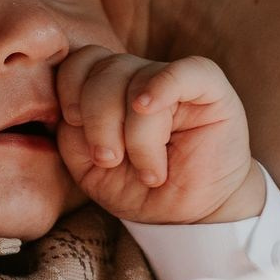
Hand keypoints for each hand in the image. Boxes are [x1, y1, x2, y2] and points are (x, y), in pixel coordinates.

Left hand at [55, 47, 264, 224]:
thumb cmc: (139, 191)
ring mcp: (174, 81)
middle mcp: (139, 77)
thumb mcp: (89, 169)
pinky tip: (147, 109)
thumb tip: (70, 108)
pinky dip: (161, 87)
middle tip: (112, 161)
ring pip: (138, 79)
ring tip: (149, 172)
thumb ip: (72, 134)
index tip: (75, 127)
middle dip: (99, 119)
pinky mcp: (210, 90)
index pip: (79, 63)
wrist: (190, 217)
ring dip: (136, 133)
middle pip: (104, 70)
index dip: (69, 91)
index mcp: (108, 89)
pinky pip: (185, 71)